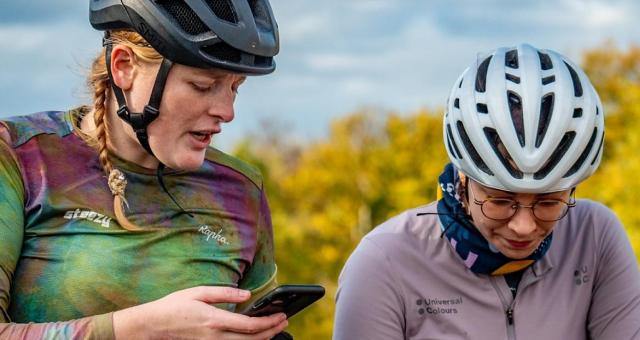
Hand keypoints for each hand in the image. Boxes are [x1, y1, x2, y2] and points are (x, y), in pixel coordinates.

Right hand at [113, 286, 287, 339]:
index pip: (249, 325)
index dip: (269, 322)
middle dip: (271, 331)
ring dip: (263, 338)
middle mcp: (214, 336)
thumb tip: (246, 295)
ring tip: (275, 328)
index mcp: (214, 320)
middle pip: (251, 339)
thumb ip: (224, 293)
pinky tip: (254, 335)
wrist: (152, 326)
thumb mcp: (198, 292)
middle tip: (284, 321)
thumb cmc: (173, 306)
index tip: (281, 315)